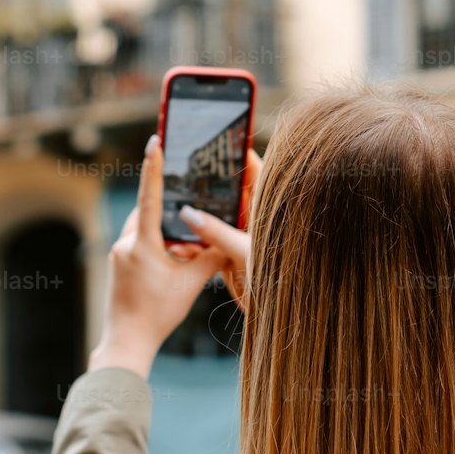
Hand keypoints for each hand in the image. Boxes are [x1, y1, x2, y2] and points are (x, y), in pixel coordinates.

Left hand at [88, 136, 228, 378]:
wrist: (127, 342)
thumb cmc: (158, 314)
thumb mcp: (191, 285)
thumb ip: (210, 258)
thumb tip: (227, 240)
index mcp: (141, 244)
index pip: (150, 196)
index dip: (154, 167)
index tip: (155, 141)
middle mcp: (124, 243)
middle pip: (151, 213)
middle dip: (173, 216)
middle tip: (195, 223)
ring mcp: (117, 253)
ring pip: (146, 229)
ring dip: (166, 234)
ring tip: (187, 252)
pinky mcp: (117, 263)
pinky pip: (139, 242)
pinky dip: (158, 245)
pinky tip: (173, 261)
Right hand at [178, 148, 261, 311]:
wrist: (279, 314)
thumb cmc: (276, 278)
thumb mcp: (245, 252)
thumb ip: (218, 232)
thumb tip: (188, 214)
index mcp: (269, 210)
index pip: (257, 173)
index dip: (240, 156)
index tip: (222, 140)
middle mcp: (255, 219)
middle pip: (231, 193)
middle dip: (210, 183)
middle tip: (187, 166)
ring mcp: (242, 236)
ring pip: (216, 217)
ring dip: (198, 213)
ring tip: (175, 198)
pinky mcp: (230, 254)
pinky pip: (208, 240)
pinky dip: (194, 238)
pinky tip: (176, 235)